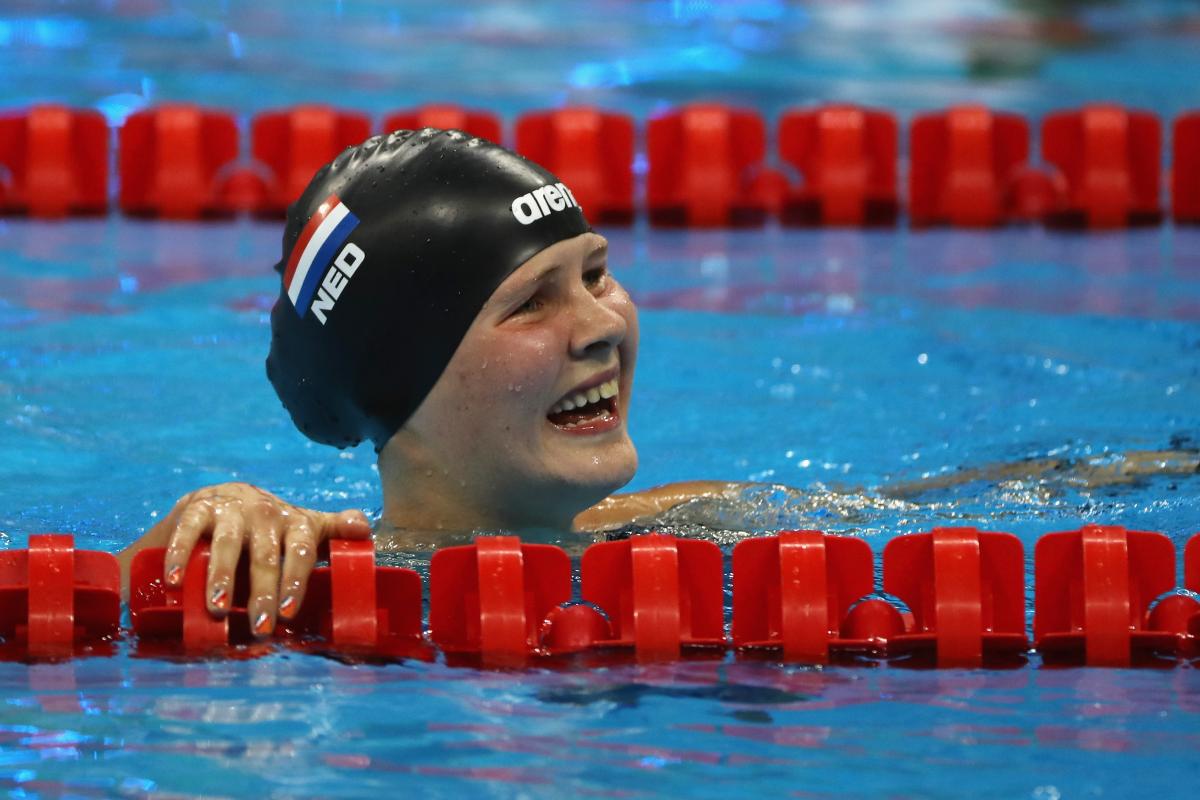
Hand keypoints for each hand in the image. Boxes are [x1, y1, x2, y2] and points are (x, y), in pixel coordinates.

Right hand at [155, 482, 370, 636]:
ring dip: (223, 577)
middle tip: (261, 626)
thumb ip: (334, 531)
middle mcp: (265, 511)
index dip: (295, 581)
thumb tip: (366, 531)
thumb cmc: (271, 529)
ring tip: (218, 609)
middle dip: (263, 592)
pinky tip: (176, 581)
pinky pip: (189, 530)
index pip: (300, 551)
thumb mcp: (304, 528)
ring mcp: (231, 508)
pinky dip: (181, 554)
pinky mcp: (198, 507)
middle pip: (265, 554)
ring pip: (227, 544)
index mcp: (294, 521)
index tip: (287, 613)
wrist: (223, 501)